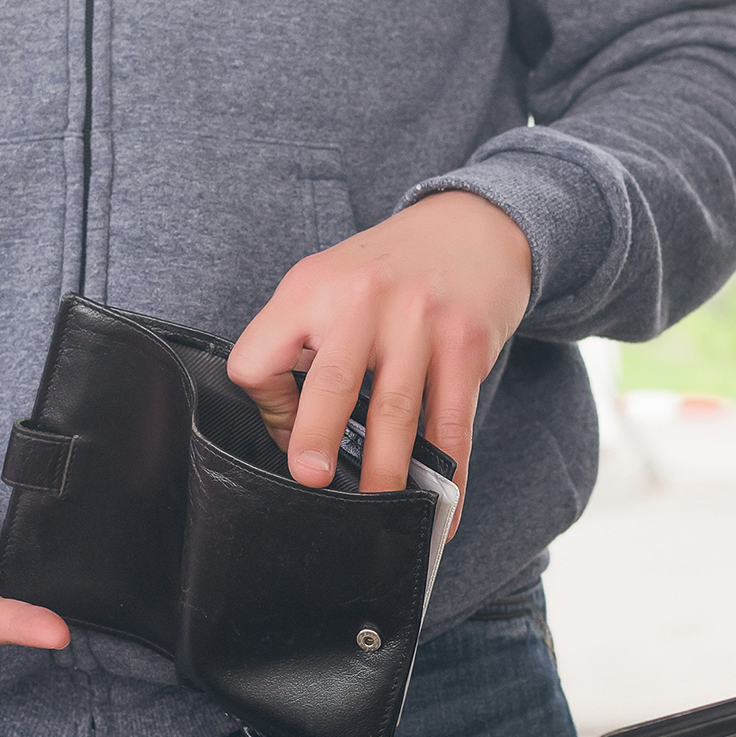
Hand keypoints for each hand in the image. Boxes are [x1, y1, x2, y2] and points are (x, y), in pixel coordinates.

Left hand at [227, 190, 531, 533]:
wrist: (474, 226)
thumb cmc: (391, 269)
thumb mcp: (330, 284)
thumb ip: (302, 343)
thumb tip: (289, 431)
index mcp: (311, 288)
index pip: (261, 357)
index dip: (265, 404)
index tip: (285, 429)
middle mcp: (363, 299)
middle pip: (331, 383)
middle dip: (317, 438)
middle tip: (312, 482)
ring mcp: (419, 321)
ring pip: (395, 411)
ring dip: (386, 471)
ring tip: (378, 509)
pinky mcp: (467, 343)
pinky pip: (453, 421)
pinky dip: (449, 470)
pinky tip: (443, 503)